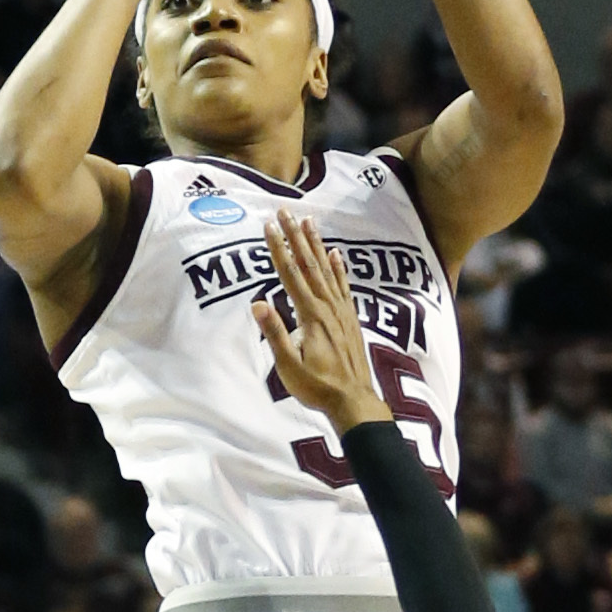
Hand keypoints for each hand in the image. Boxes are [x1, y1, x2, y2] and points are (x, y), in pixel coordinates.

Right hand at [252, 211, 391, 437]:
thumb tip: (258, 304)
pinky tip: (336, 254)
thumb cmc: (317, 387)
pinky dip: (339, 268)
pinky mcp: (349, 318)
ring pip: (326, 270)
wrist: (353, 400)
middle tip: (285, 211)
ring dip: (316, 244)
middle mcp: (327, 307)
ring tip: (309, 221)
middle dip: (295, 236)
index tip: (268, 225)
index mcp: (310, 315)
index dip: (278, 248)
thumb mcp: (289, 366)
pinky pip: (343, 285)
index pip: (290, 274)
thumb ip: (275, 334)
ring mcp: (341, 311)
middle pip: (308, 264)